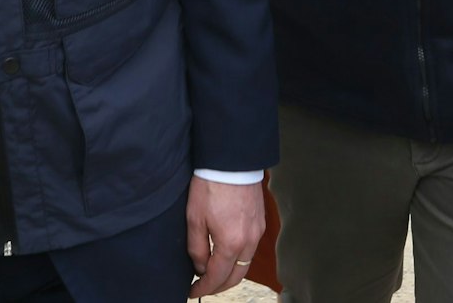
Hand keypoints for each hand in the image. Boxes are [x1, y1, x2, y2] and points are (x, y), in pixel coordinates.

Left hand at [186, 175, 262, 297]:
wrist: (232, 162)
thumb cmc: (210, 186)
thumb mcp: (194, 219)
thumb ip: (196, 248)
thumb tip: (201, 267)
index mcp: (231, 243)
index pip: (217, 277)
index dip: (203, 288)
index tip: (192, 292)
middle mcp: (249, 242)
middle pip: (236, 276)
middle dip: (219, 286)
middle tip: (202, 287)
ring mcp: (258, 232)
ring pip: (245, 264)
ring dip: (230, 273)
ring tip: (212, 273)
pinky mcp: (260, 223)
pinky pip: (250, 249)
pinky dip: (238, 258)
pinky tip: (226, 255)